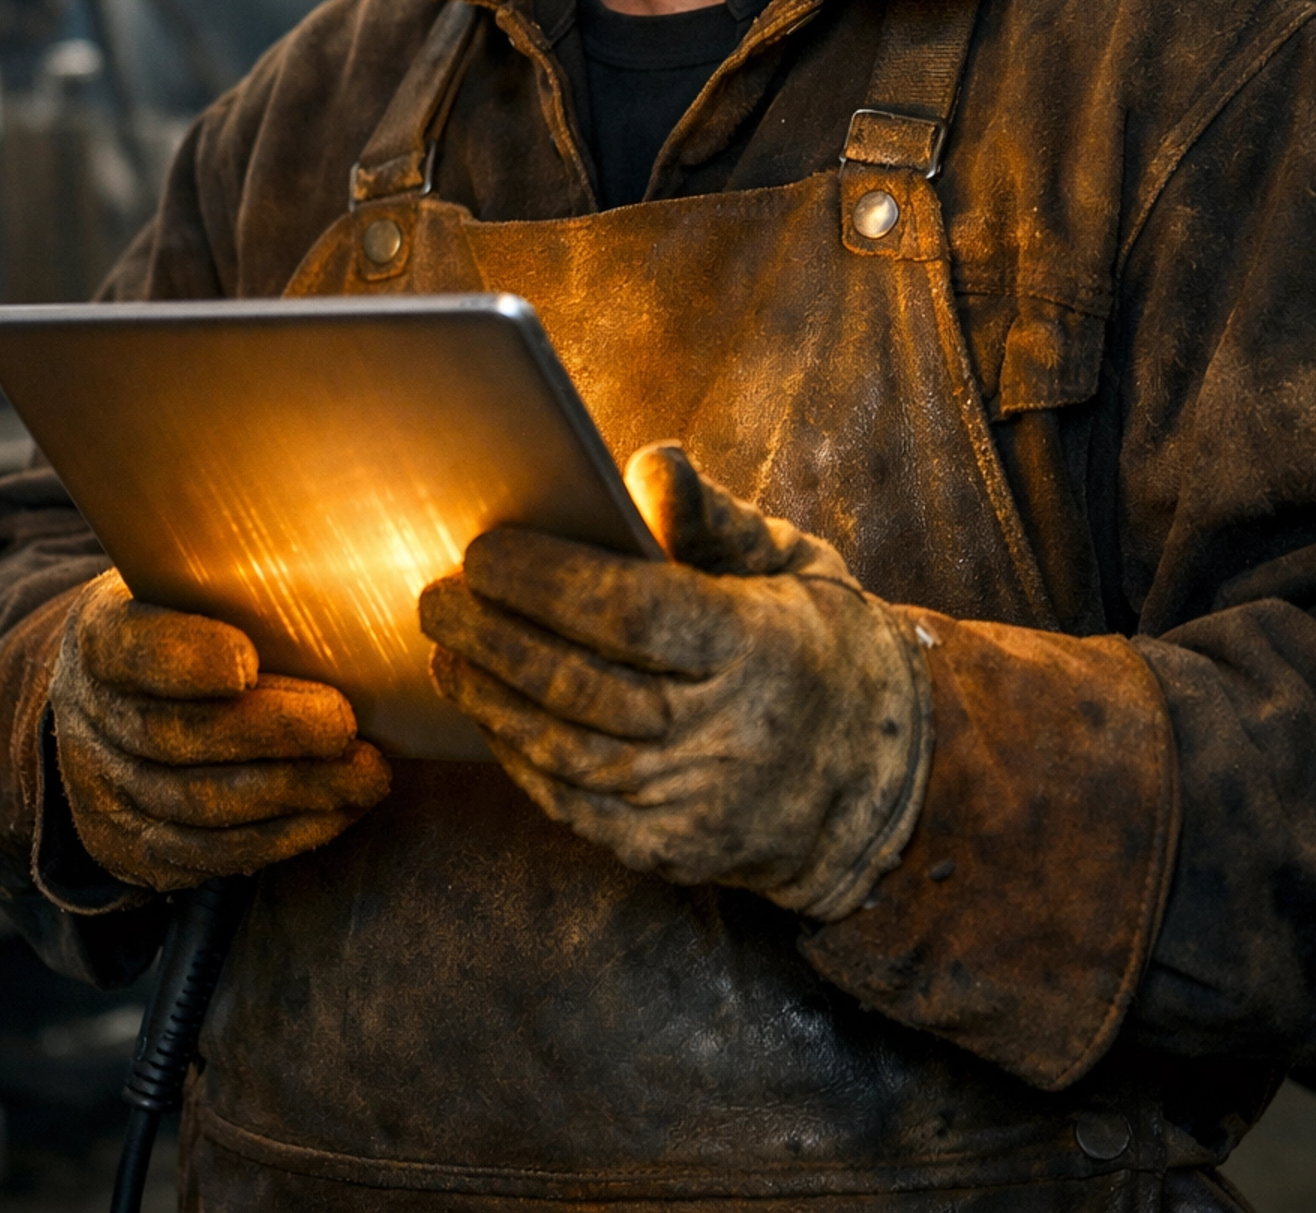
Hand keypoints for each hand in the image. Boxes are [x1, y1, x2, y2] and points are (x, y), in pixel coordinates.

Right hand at [50, 571, 389, 891]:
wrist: (114, 699)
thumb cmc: (186, 623)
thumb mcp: (191, 583)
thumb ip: (244, 584)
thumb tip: (341, 582)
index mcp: (100, 631)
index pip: (128, 648)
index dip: (183, 660)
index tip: (246, 662)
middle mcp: (88, 714)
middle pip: (172, 736)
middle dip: (269, 736)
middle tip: (342, 727)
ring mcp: (102, 789)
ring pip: (195, 806)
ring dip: (291, 795)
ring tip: (364, 777)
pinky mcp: (130, 848)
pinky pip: (207, 854)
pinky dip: (280, 837)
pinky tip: (336, 812)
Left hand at [419, 445, 930, 919]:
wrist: (880, 782)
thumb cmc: (819, 645)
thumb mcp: (790, 564)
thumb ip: (712, 519)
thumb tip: (647, 465)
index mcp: (760, 649)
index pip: (634, 611)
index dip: (549, 580)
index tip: (485, 550)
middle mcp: (726, 735)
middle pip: (582, 683)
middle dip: (494, 635)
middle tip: (435, 594)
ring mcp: (695, 804)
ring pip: (566, 749)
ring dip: (491, 697)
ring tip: (446, 647)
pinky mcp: (670, 850)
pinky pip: (573, 802)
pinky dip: (520, 756)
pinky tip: (488, 710)